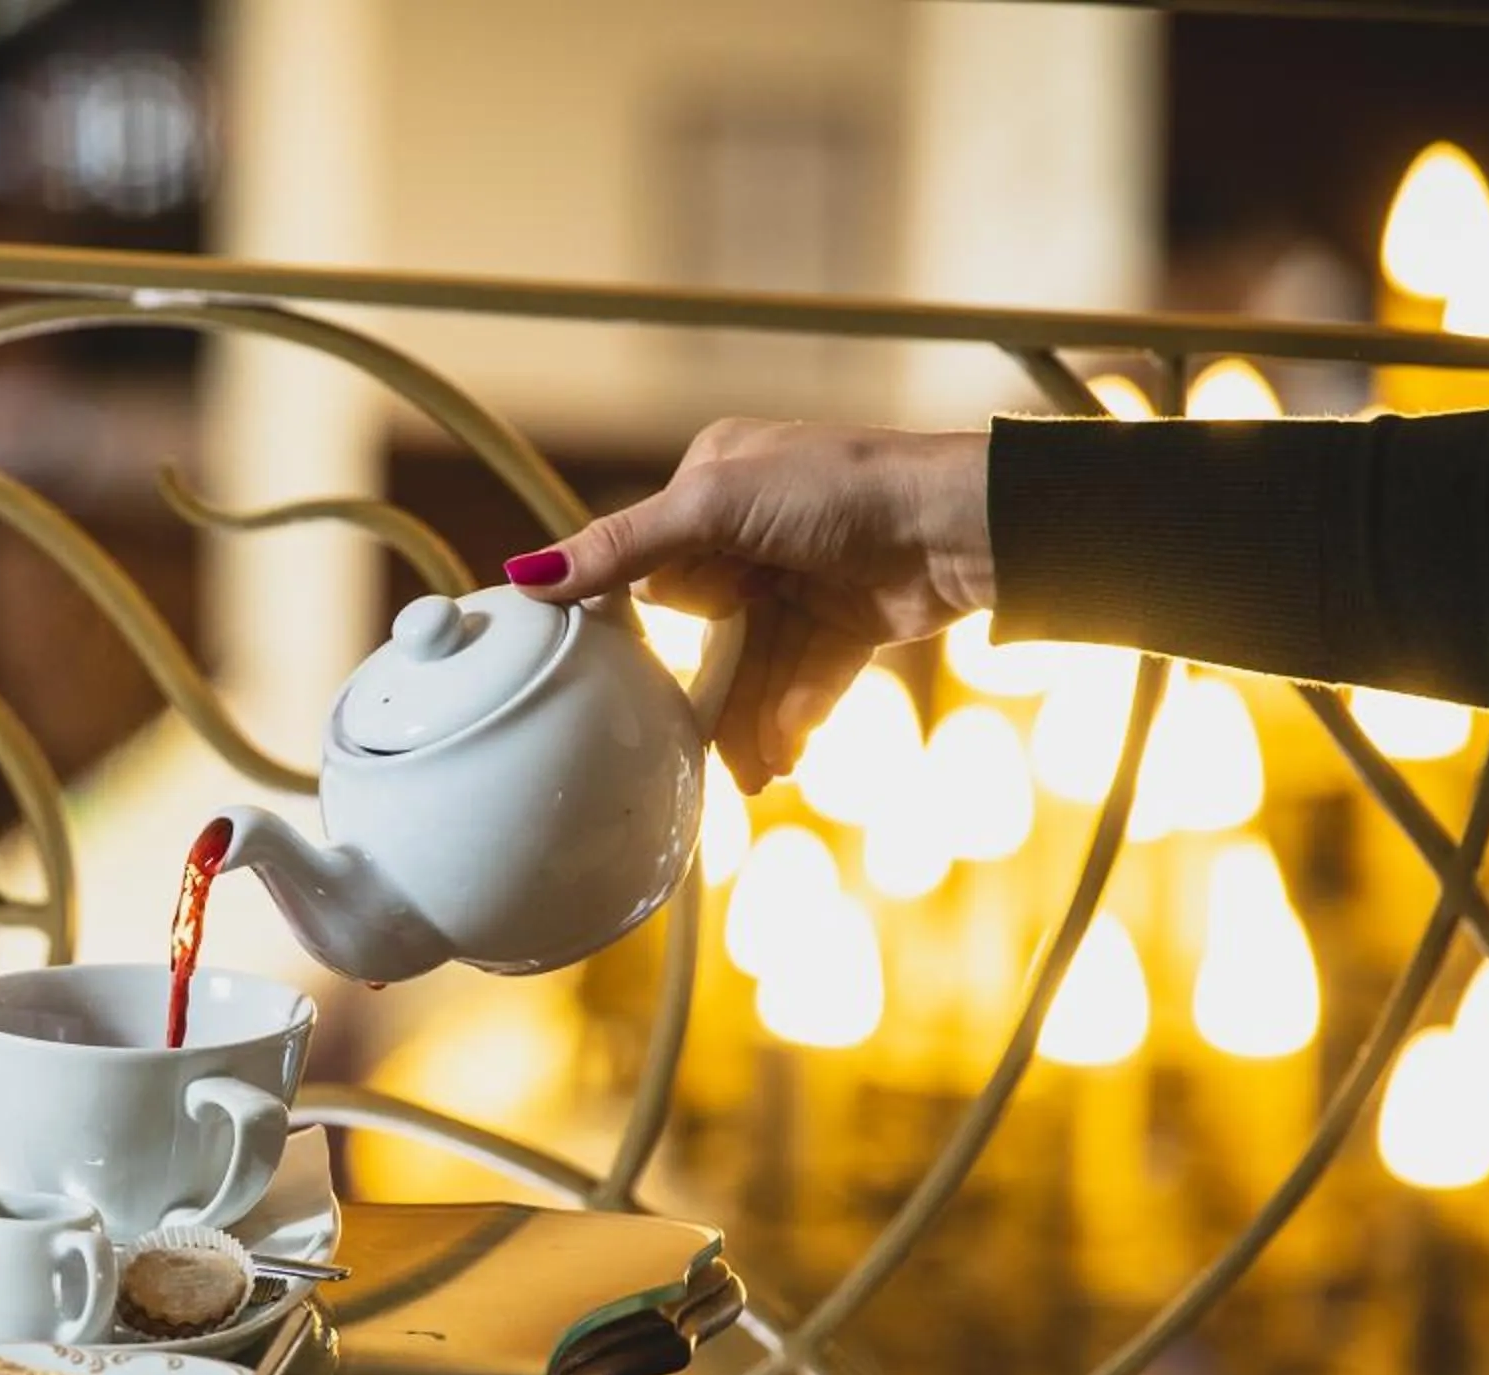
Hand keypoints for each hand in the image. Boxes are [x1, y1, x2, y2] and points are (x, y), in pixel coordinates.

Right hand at [504, 421, 993, 793]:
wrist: (959, 526)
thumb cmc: (841, 488)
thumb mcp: (715, 506)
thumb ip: (624, 547)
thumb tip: (529, 575)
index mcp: (712, 484)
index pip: (653, 569)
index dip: (649, 625)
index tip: (622, 679)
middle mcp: (752, 531)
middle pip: (704, 631)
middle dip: (704, 695)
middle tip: (684, 749)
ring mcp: (801, 580)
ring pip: (756, 667)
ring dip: (752, 722)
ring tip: (752, 775)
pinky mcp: (846, 621)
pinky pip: (803, 681)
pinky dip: (793, 717)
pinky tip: (784, 755)